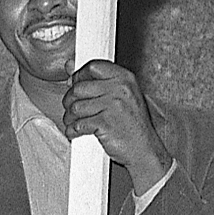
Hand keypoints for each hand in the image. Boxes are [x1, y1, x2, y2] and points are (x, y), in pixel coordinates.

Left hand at [63, 60, 172, 193]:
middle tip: (72, 109)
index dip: (79, 75)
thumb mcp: (120, 96)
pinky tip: (76, 132)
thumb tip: (69, 65)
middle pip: (79, 87)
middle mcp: (120, 89)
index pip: (93, 66)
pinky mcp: (105, 123)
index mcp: (124, 78)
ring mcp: (113, 106)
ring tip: (74, 123)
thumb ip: (96, 80)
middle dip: (70, 101)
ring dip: (70, 118)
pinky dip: (73, 130)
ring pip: (76, 107)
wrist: (144, 149)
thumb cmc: (132, 124)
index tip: (74, 84)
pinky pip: (78, 124)